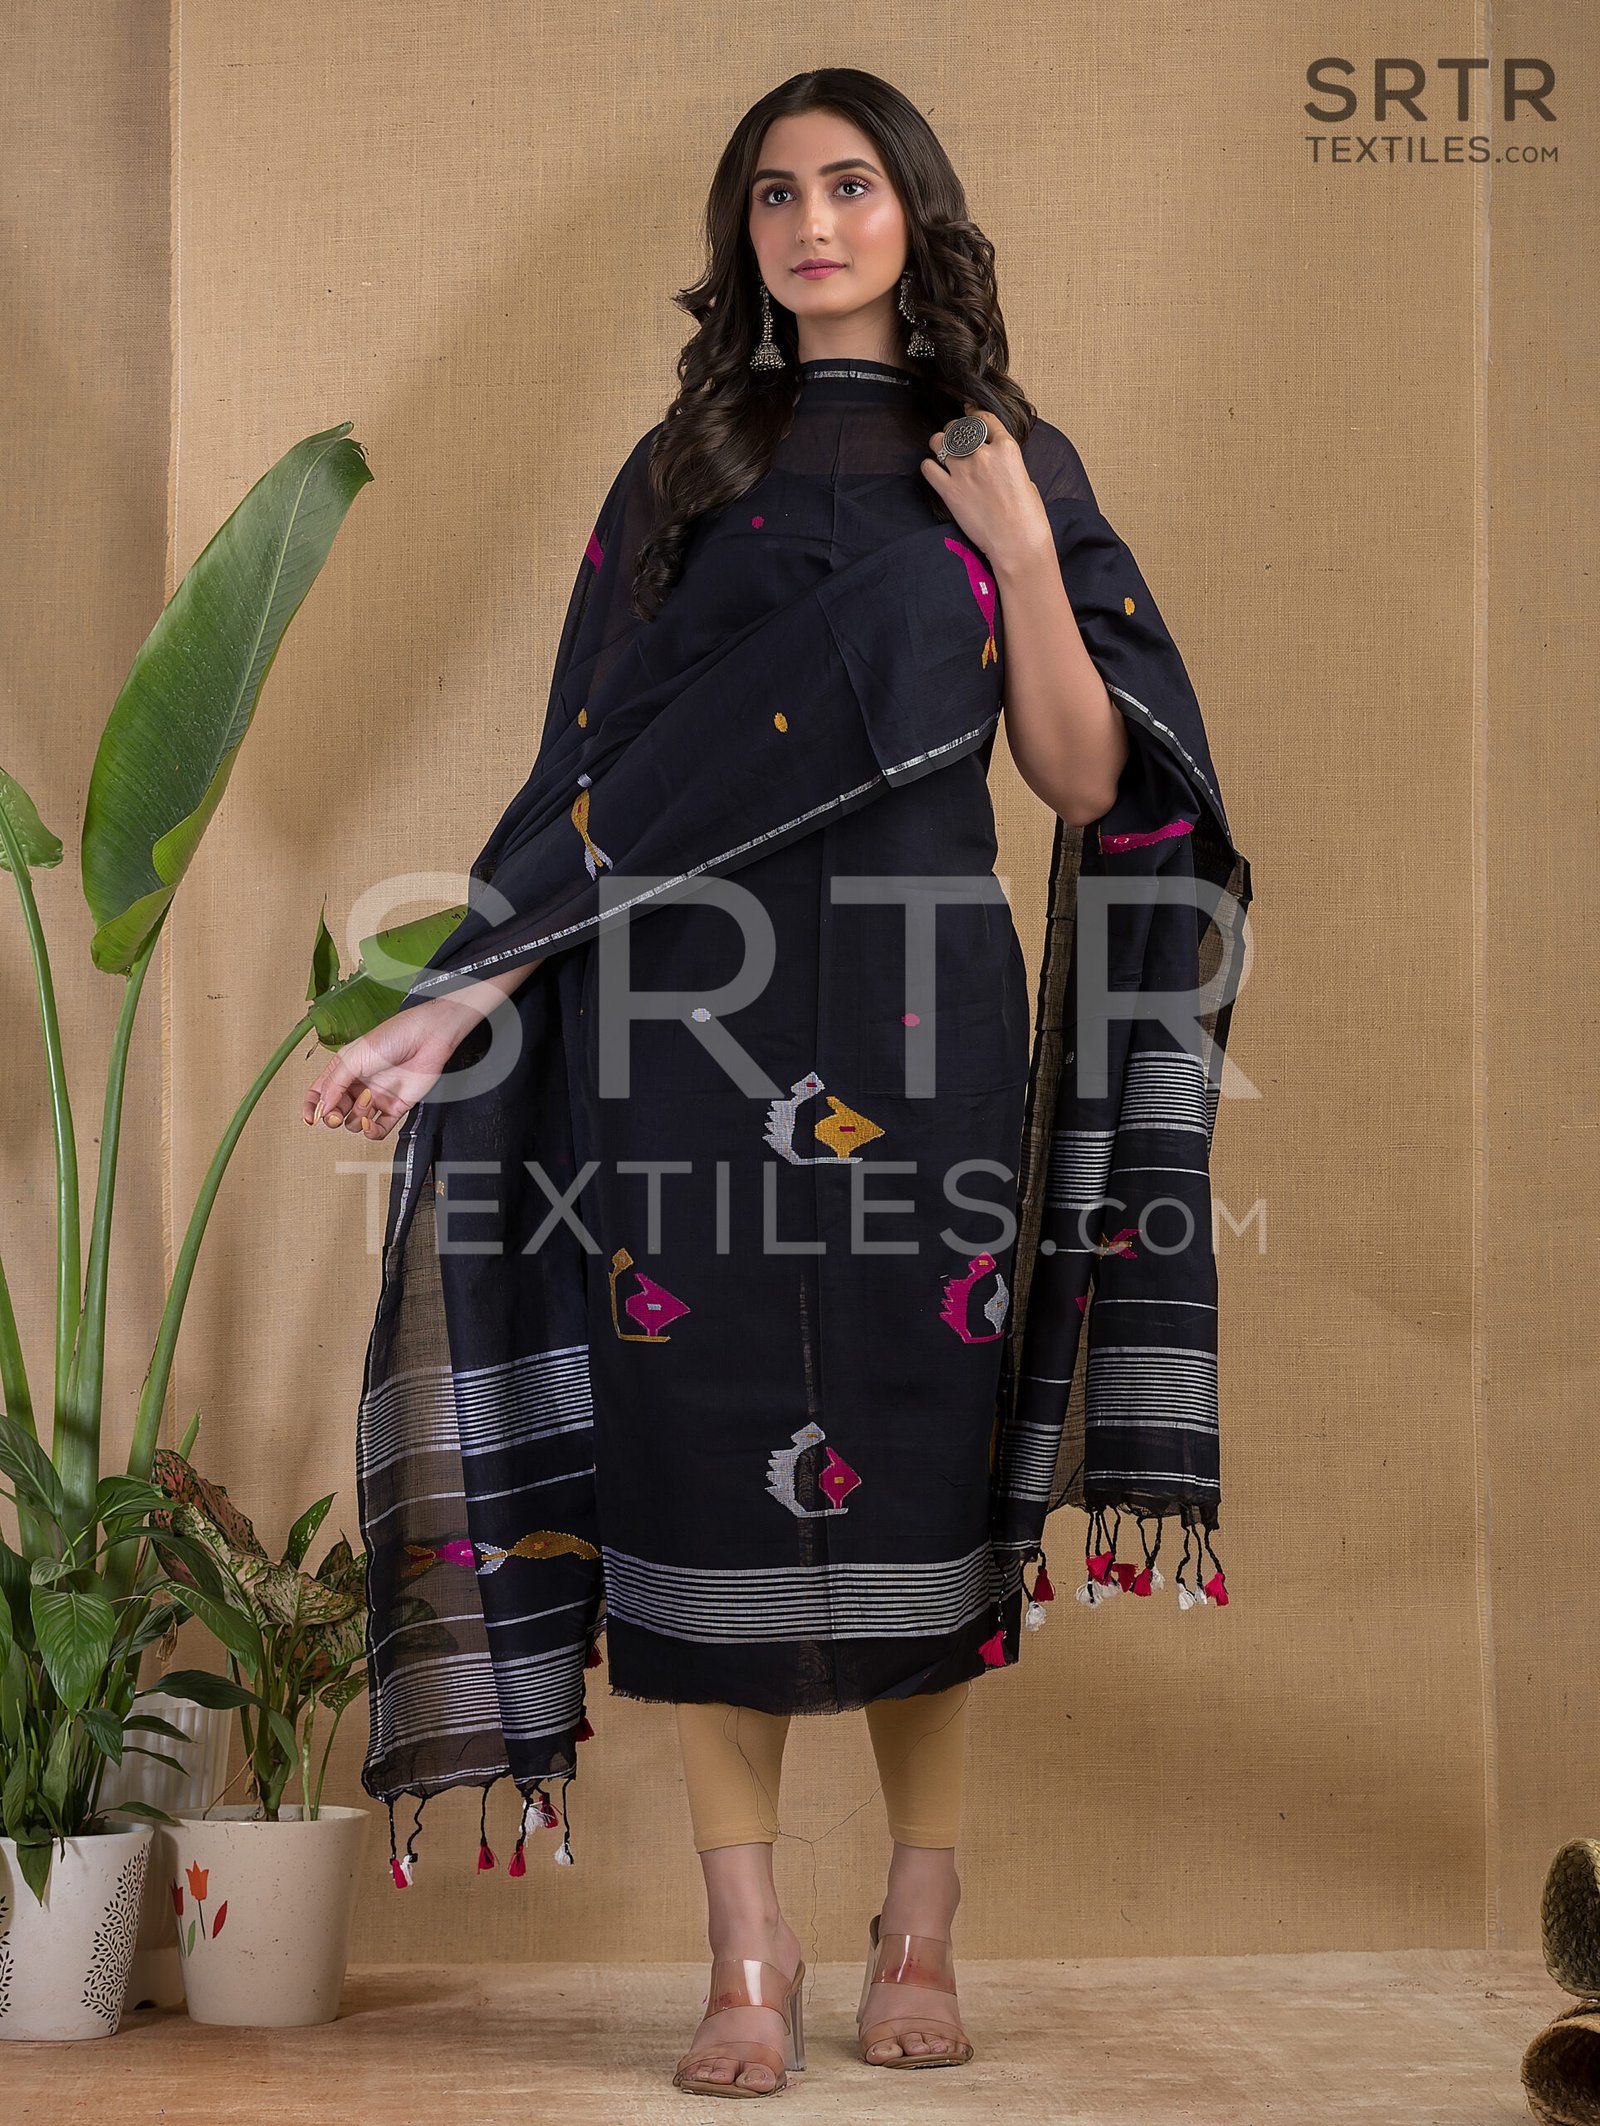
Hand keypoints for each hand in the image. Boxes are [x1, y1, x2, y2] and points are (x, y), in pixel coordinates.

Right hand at [302, 997, 475, 1142]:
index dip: (312, 1107)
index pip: (319, 1093)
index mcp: (343, 1069)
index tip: (310, 1119)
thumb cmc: (392, 1037)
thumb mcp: (353, 1058)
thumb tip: (322, 1108)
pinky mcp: (395, 1106)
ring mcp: (376, 1097)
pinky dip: (372, 1131)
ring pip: (355, 1122)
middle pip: (335, 1111)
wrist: (427, 1038)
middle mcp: (358, 1084)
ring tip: (368, 1100)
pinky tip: (370, 1124)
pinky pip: (379, 1129)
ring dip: (357, 1116)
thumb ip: (334, 1084)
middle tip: (335, 1115)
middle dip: (333, 1117)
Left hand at [920, 402, 1052, 575]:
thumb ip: (1006, 462)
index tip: (967, 411)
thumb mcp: (1025, 478)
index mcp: (1006, 448)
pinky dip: (929, 468)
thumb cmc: (1027, 516)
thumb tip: (995, 462)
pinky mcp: (949, 491)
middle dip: (954, 430)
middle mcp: (983, 454)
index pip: (984, 418)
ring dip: (938, 445)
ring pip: (938, 442)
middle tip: (953, 438)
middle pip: (958, 428)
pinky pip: (928, 468)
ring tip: (942, 452)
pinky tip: (935, 472)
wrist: (1017, 542)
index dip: (973, 412)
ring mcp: (964, 472)